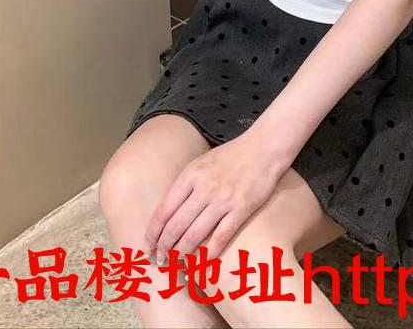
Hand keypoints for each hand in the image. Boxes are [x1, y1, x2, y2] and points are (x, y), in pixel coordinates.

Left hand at [142, 132, 287, 267]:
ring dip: (182, 253)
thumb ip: (185, 185)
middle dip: (164, 248)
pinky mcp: (241, 208)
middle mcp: (204, 188)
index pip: (163, 211)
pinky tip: (203, 263)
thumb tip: (168, 212)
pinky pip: (221, 236)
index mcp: (190, 175)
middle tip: (159, 261)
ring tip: (177, 264)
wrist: (264, 148)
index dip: (153, 233)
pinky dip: (209, 253)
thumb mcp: (201, 163)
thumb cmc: (231, 156)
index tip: (148, 247)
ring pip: (194, 235)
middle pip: (175, 226)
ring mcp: (223, 199)